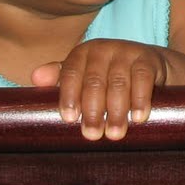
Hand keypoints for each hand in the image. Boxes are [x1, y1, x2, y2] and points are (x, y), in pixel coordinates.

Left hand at [32, 39, 166, 140]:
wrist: (149, 64)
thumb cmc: (108, 75)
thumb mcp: (84, 75)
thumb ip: (60, 77)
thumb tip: (35, 78)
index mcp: (82, 53)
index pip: (70, 73)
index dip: (68, 95)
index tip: (68, 119)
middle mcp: (103, 49)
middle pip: (94, 81)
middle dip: (92, 110)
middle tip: (92, 134)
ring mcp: (126, 52)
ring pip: (118, 83)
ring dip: (116, 111)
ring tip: (115, 133)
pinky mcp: (148, 59)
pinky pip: (142, 79)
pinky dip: (140, 99)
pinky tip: (137, 117)